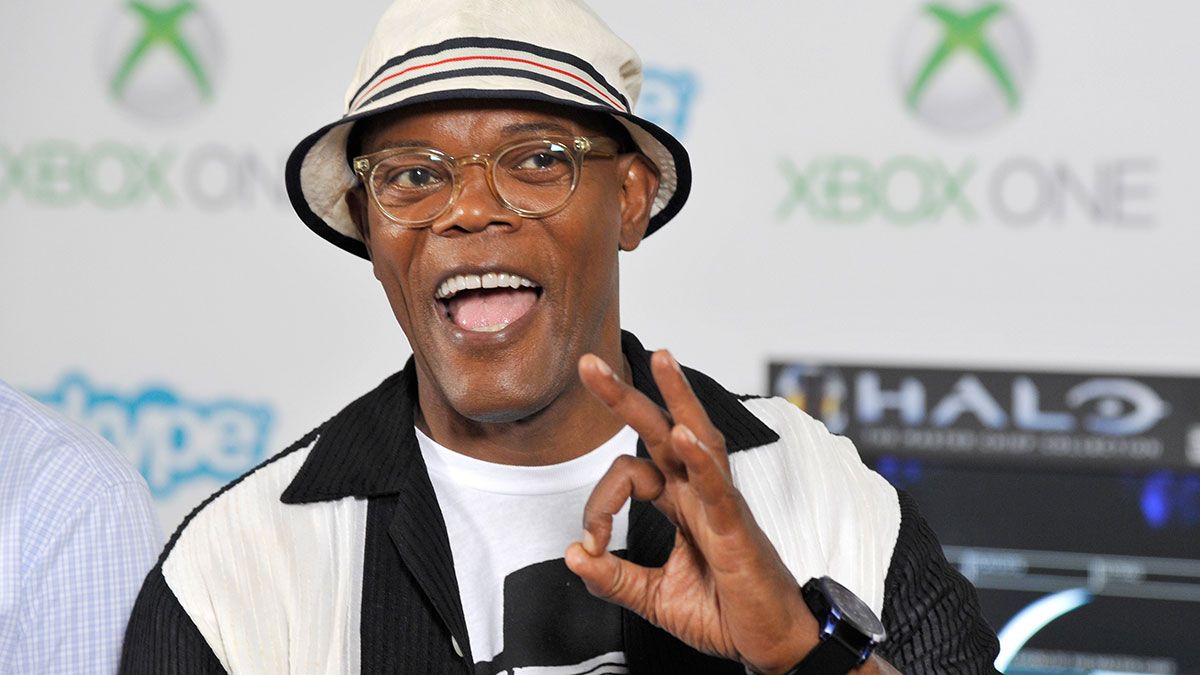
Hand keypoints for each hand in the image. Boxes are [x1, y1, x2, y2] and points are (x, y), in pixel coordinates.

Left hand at [563, 350, 818, 673]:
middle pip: (659, 430)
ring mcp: (720, 505)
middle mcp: (698, 494)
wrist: (771, 644)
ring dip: (677, 396)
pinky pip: (717, 486)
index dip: (597, 505)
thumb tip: (573, 554)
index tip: (589, 545)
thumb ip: (614, 578)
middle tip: (590, 363)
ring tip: (661, 359)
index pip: (628, 475)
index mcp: (679, 504)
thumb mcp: (655, 599)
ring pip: (698, 438)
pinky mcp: (737, 528)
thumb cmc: (726, 613)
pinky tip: (684, 435)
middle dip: (624, 395)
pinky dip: (700, 459)